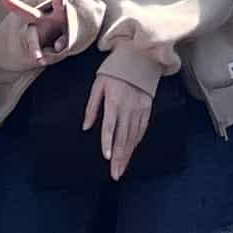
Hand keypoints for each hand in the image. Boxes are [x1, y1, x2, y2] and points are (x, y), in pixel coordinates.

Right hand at [0, 0, 82, 62]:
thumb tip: (58, 47)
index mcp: (57, 12)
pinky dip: (44, 57)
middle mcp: (43, 20)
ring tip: (38, 58)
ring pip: (31, 40)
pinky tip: (43, 59)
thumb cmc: (66, 32)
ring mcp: (37, 33)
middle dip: (16, 6)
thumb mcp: (72, 34)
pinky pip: (40, 54)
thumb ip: (67, 40)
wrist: (58, 45)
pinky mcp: (35, 47)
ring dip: (35, 50)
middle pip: (28, 13)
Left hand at [87, 65, 156, 180]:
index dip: (108, 143)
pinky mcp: (147, 109)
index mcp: (114, 102)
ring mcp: (139, 110)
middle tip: (115, 174)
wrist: (139, 57)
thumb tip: (86, 126)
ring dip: (127, 154)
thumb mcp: (98, 84)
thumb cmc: (115, 70)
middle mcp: (128, 108)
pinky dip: (136, 142)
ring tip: (121, 169)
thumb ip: (92, 107)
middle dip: (119, 158)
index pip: (111, 127)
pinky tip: (132, 151)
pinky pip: (142, 129)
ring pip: (133, 137)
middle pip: (123, 137)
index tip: (107, 157)